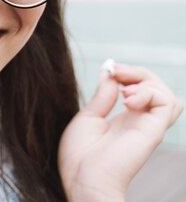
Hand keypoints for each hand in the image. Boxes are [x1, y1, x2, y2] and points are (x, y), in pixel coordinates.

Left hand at [58, 63, 182, 201]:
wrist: (84, 179)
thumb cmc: (81, 156)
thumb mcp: (88, 117)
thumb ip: (102, 96)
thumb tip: (108, 73)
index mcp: (125, 119)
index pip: (140, 90)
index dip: (128, 74)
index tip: (110, 70)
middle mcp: (140, 122)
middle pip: (156, 88)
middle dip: (137, 72)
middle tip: (116, 72)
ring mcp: (148, 126)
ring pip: (168, 95)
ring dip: (148, 82)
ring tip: (124, 91)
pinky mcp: (153, 131)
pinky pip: (168, 103)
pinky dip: (150, 92)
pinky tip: (127, 100)